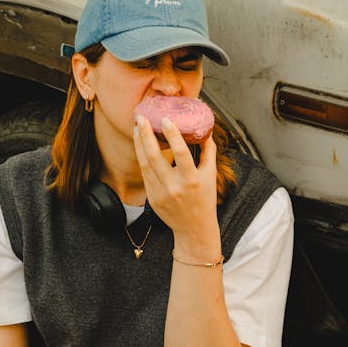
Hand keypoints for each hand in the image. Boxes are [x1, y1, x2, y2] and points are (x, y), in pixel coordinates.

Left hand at [133, 114, 218, 246]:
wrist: (194, 228)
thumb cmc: (205, 199)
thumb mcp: (211, 176)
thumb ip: (209, 152)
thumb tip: (205, 129)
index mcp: (192, 180)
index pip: (181, 153)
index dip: (172, 135)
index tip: (165, 120)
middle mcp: (175, 187)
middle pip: (155, 157)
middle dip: (146, 135)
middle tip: (141, 118)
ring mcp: (161, 194)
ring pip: (145, 164)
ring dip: (139, 144)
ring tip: (137, 127)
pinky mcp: (152, 198)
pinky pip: (144, 174)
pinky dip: (141, 157)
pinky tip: (140, 145)